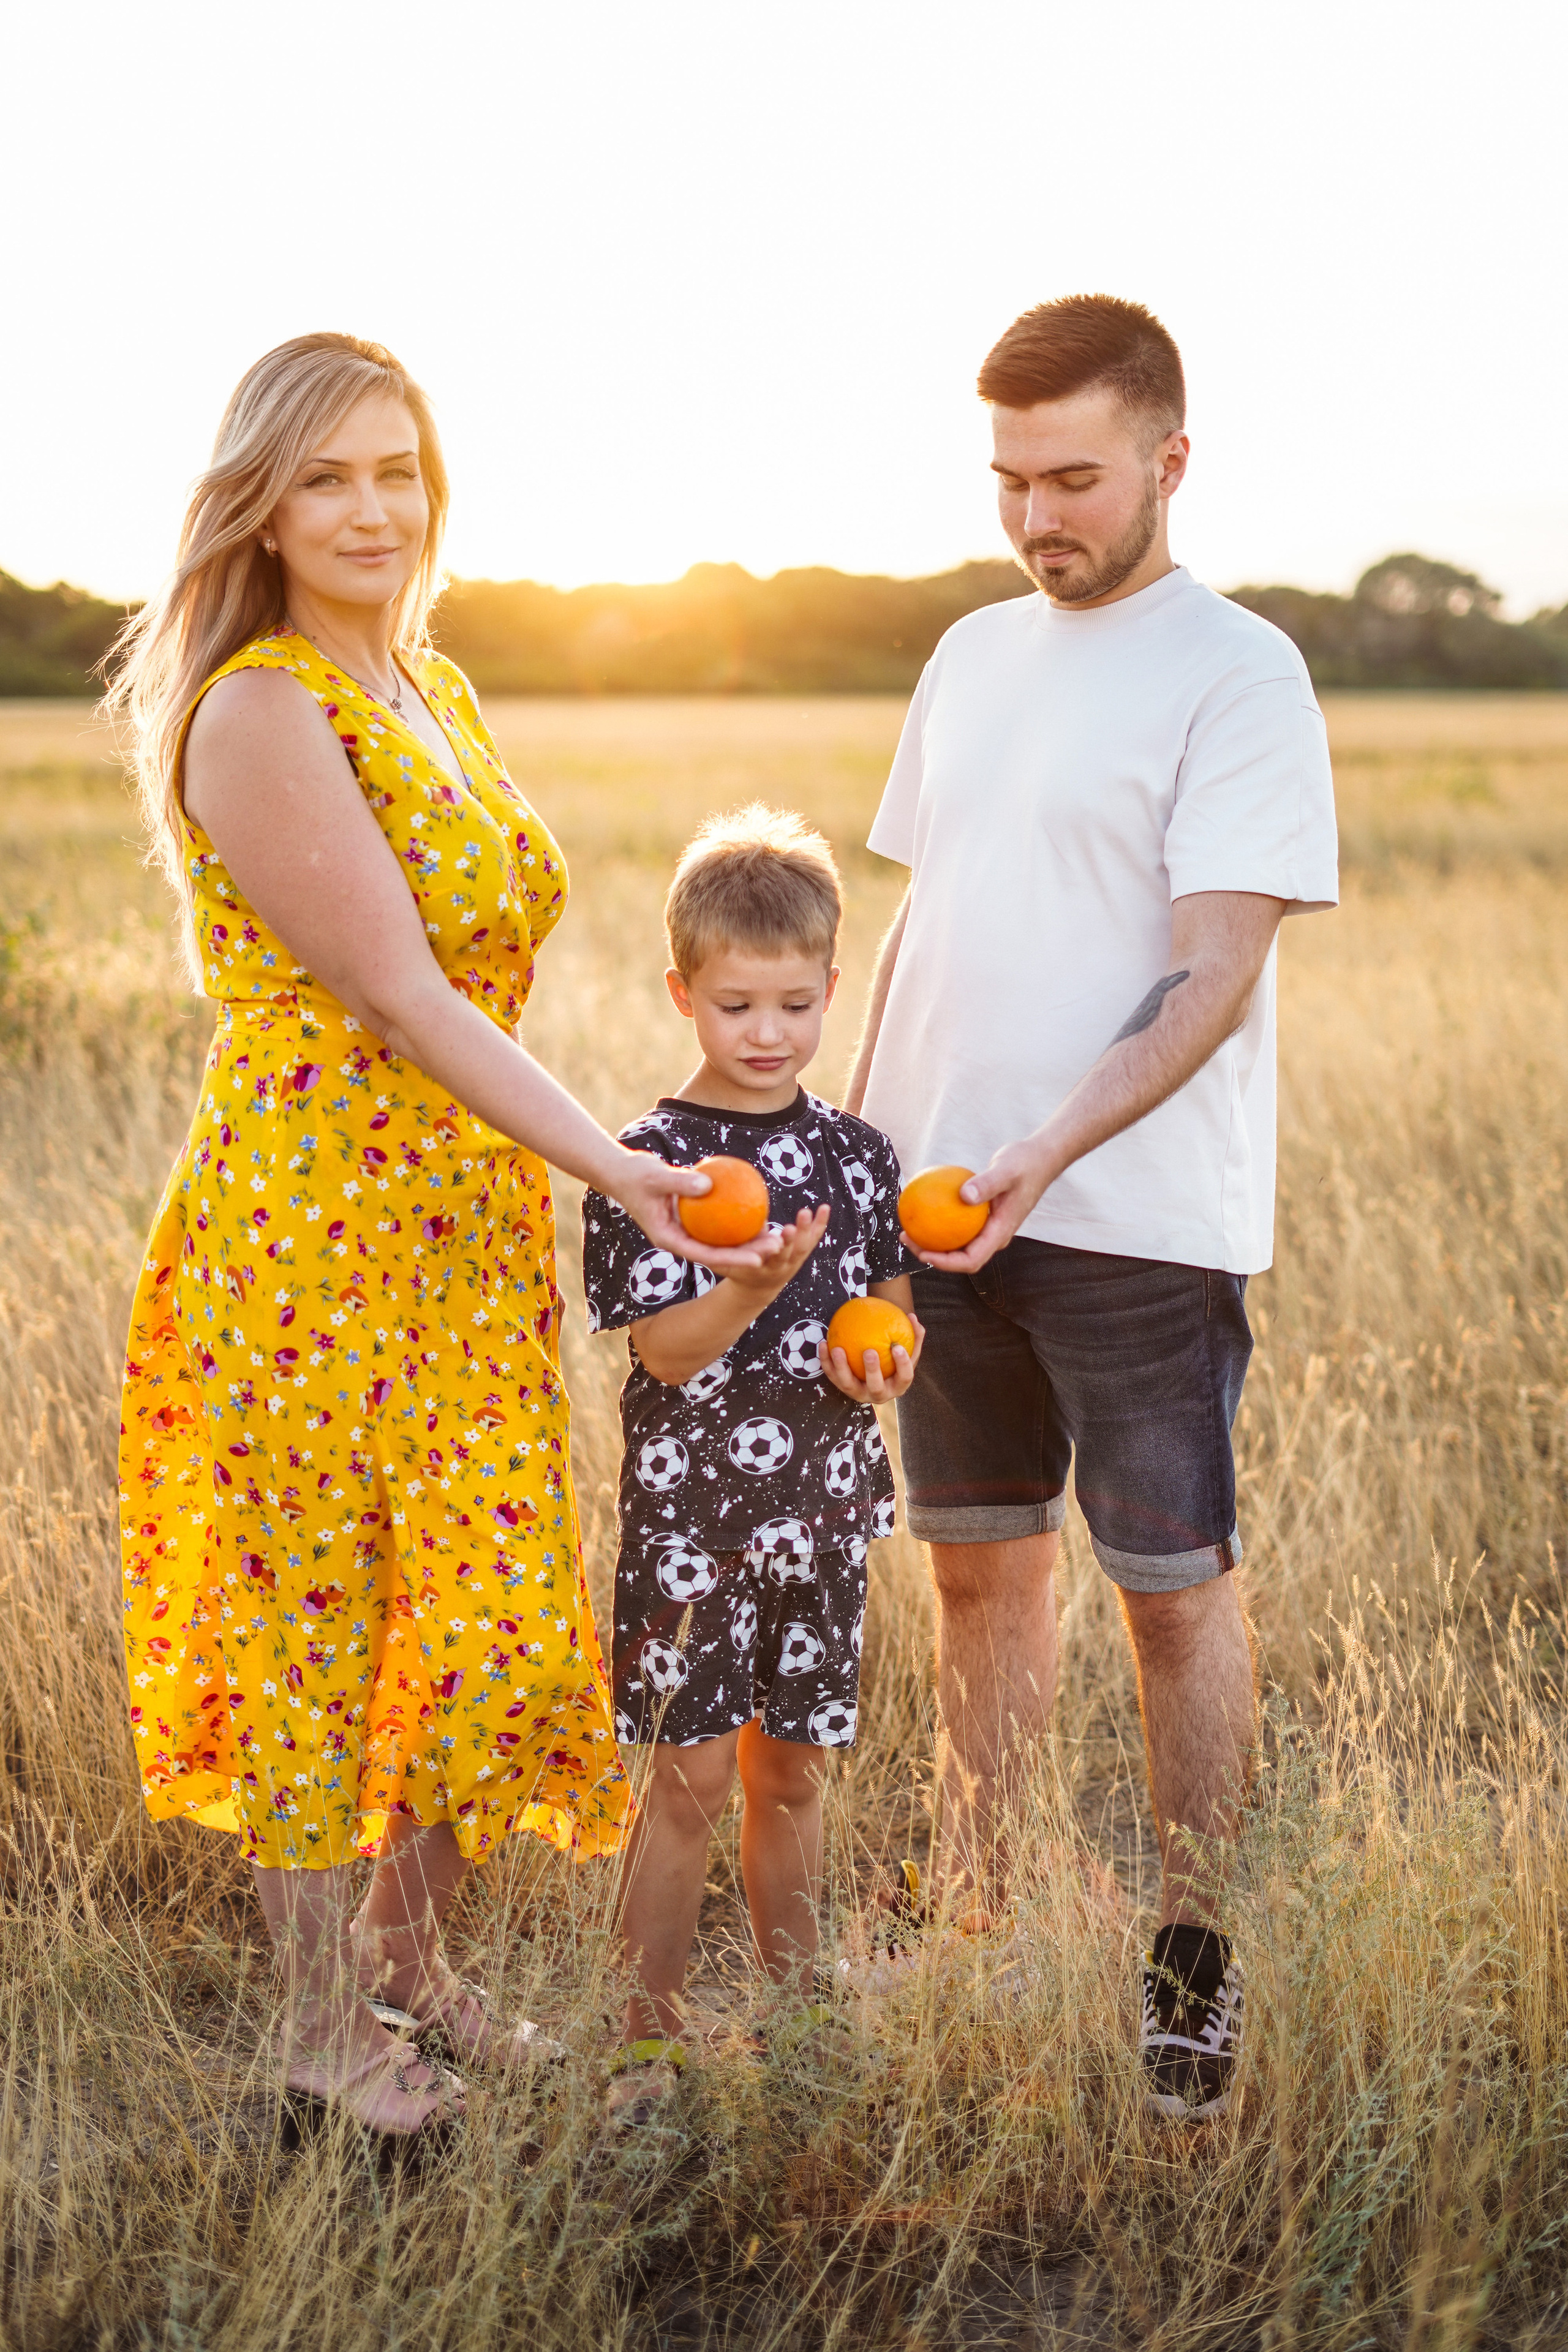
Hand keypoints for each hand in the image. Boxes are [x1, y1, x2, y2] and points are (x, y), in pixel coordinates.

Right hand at [607, 1150, 788, 1273]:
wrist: (622, 1172)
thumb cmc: (635, 1174)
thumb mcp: (655, 1176)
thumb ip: (680, 1181)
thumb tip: (709, 1184)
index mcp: (670, 1239)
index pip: (706, 1256)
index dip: (733, 1260)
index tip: (758, 1260)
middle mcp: (680, 1239)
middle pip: (719, 1252)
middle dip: (749, 1253)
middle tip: (777, 1245)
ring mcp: (686, 1230)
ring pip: (720, 1240)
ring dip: (747, 1239)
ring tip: (775, 1233)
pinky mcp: (691, 1218)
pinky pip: (717, 1221)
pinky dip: (735, 1217)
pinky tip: (757, 1209)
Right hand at [727, 1205, 831, 1301]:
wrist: (757, 1288)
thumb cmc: (740, 1268)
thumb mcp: (730, 1260)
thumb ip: (736, 1241)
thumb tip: (739, 1212)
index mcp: (756, 1269)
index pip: (761, 1260)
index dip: (765, 1251)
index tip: (770, 1240)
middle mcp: (776, 1267)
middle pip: (784, 1256)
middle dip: (788, 1242)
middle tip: (789, 1228)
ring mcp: (791, 1262)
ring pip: (801, 1248)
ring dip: (804, 1230)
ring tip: (805, 1212)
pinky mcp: (801, 1255)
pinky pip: (812, 1240)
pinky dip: (819, 1224)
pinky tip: (825, 1208)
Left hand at [821, 1313, 925, 1402]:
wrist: (877, 1374)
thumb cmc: (894, 1358)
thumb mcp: (907, 1349)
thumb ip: (913, 1335)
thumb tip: (912, 1316)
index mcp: (898, 1386)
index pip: (904, 1377)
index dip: (902, 1364)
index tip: (897, 1346)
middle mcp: (879, 1394)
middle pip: (876, 1386)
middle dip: (872, 1371)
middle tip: (869, 1351)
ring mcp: (859, 1394)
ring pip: (848, 1385)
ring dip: (841, 1367)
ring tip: (837, 1348)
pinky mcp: (843, 1389)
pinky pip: (832, 1375)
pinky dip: (826, 1361)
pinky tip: (824, 1344)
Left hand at [903, 1138, 1057, 1275]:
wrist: (1040, 1158)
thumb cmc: (1026, 1163)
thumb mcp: (1006, 1170)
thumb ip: (987, 1184)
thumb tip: (963, 1196)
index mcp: (1000, 1232)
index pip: (971, 1260)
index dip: (946, 1263)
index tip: (924, 1253)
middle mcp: (994, 1235)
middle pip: (960, 1257)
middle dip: (932, 1255)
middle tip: (906, 1238)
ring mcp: (989, 1227)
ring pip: (959, 1243)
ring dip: (933, 1241)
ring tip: (909, 1228)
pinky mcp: (984, 1217)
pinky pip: (959, 1225)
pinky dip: (941, 1221)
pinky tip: (924, 1207)